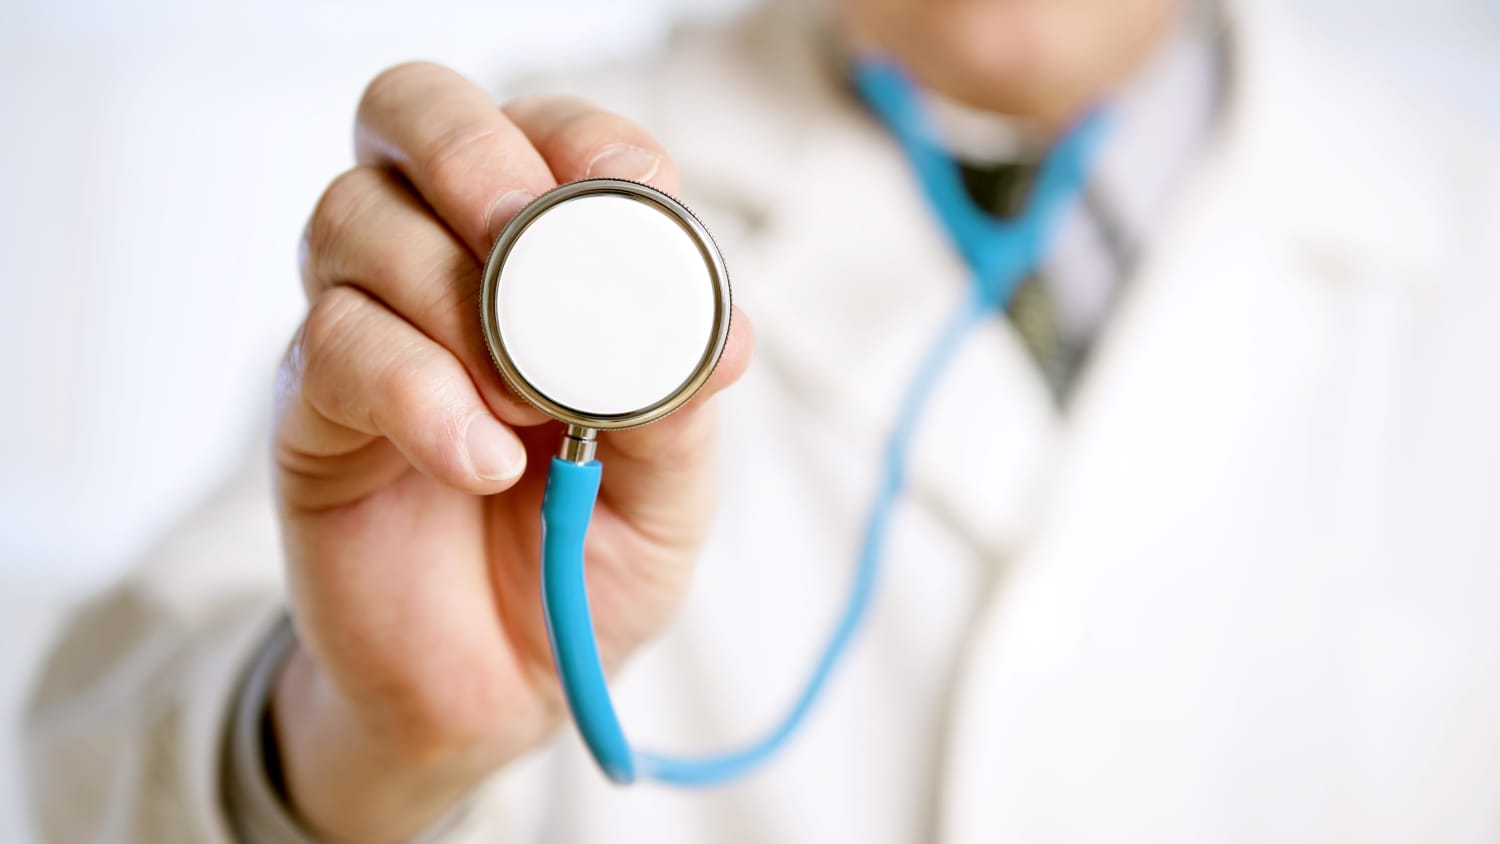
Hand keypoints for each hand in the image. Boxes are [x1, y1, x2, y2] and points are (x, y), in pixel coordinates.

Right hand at [270, 61, 752, 842]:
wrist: (498, 685)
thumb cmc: (584, 560)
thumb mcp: (667, 492)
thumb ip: (682, 407)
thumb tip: (723, 334)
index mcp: (544, 259)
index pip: (546, 131)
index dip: (587, 143)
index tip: (641, 205)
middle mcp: (442, 262)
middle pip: (411, 112)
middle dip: (475, 158)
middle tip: (529, 247)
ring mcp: (367, 325)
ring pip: (355, 219)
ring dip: (452, 298)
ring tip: (525, 406)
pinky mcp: (312, 408)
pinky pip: (335, 346)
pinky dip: (418, 394)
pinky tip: (479, 462)